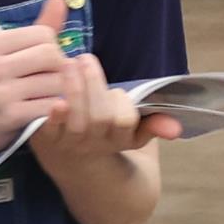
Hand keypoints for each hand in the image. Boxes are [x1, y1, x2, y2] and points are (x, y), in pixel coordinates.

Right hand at [0, 0, 84, 153]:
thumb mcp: (2, 53)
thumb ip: (36, 29)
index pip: (44, 35)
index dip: (52, 48)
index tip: (42, 63)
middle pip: (53, 56)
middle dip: (58, 69)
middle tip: (48, 80)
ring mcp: (1, 92)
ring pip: (56, 82)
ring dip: (58, 91)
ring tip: (45, 96)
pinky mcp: (10, 116)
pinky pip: (51, 106)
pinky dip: (54, 109)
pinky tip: (43, 111)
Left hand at [32, 51, 179, 162]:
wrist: (73, 166)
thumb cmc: (105, 133)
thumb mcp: (134, 132)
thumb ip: (153, 122)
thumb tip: (176, 127)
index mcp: (120, 140)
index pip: (125, 121)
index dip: (121, 103)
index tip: (117, 89)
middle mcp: (96, 144)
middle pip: (100, 118)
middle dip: (94, 85)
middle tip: (85, 58)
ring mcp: (71, 144)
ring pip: (77, 121)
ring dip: (73, 90)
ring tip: (67, 63)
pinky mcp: (46, 142)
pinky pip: (49, 131)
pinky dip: (52, 117)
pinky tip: (53, 100)